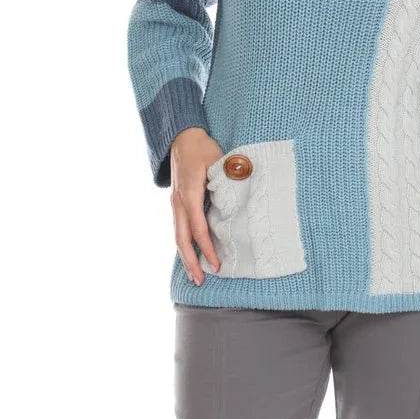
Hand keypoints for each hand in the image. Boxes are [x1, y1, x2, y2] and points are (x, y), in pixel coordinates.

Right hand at [170, 127, 223, 284]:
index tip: (216, 263)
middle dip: (191, 261)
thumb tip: (244, 194)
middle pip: (182, 239)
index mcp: (190, 193)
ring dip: (185, 257)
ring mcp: (175, 203)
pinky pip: (178, 229)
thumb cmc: (202, 148)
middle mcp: (179, 202)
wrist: (181, 138)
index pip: (198, 227)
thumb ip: (230, 177)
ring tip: (194, 276)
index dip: (207, 247)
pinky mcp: (176, 203)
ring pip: (177, 236)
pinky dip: (184, 246)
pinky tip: (190, 257)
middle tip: (201, 280)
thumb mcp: (219, 159)